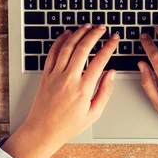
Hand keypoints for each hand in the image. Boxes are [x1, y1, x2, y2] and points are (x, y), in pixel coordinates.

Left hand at [3, 24, 118, 157]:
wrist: (43, 130)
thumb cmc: (68, 125)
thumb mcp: (94, 113)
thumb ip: (105, 91)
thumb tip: (111, 74)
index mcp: (84, 89)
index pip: (100, 60)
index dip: (109, 46)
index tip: (114, 39)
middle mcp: (69, 79)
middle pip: (83, 48)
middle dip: (95, 34)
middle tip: (102, 28)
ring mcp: (56, 75)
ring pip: (68, 47)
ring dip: (78, 34)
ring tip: (87, 26)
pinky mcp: (46, 75)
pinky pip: (53, 53)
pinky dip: (60, 41)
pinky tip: (67, 34)